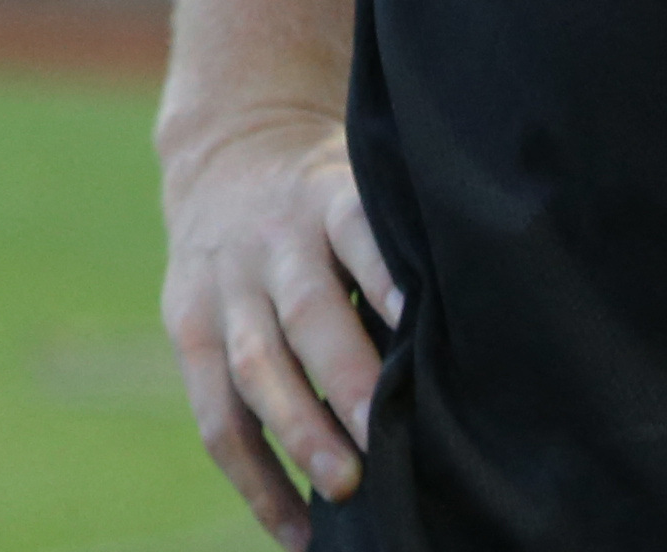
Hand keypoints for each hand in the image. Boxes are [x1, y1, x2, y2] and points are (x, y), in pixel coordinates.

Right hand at [161, 108, 400, 545]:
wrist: (227, 152)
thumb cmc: (329, 199)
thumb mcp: (361, 187)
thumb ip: (399, 248)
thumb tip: (477, 340)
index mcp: (326, 198)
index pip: (358, 231)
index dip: (387, 274)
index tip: (418, 320)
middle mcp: (274, 241)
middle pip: (306, 310)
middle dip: (346, 378)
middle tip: (384, 436)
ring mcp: (225, 287)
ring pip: (254, 365)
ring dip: (298, 429)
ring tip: (344, 487)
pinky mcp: (189, 329)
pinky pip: (216, 415)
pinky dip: (254, 476)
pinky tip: (295, 527)